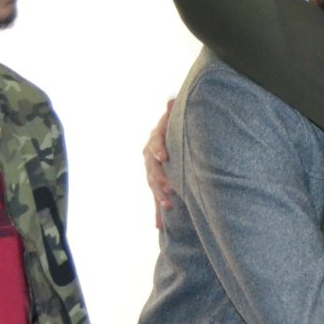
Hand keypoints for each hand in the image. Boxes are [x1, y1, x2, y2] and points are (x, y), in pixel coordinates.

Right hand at [144, 99, 176, 227]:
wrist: (171, 146)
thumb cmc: (173, 132)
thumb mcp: (172, 123)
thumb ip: (169, 112)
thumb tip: (170, 97)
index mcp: (155, 142)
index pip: (154, 144)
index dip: (158, 149)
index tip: (164, 156)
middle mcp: (150, 158)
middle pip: (152, 169)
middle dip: (160, 180)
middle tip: (170, 189)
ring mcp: (152, 173)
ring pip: (154, 186)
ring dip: (159, 197)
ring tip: (168, 206)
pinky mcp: (158, 187)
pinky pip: (156, 200)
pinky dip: (158, 214)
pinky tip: (158, 226)